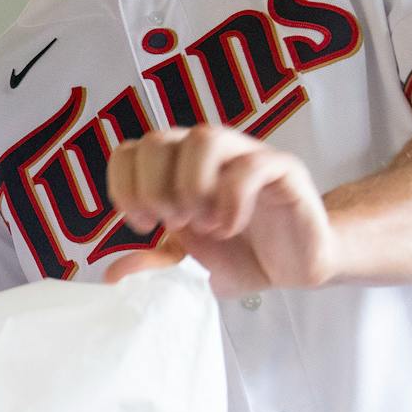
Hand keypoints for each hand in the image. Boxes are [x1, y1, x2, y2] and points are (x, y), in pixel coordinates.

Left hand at [104, 127, 336, 296]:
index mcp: (179, 167)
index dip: (126, 186)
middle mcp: (209, 153)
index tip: (144, 226)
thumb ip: (154, 258)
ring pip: (205, 138)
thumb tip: (111, 274)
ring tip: (203, 224)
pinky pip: (251, 166)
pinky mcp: (282, 169)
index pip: (133, 150)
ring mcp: (246, 155)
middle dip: (154, 189)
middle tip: (174, 224)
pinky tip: (231, 228)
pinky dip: (231, 202)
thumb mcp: (191, 260)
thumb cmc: (245, 252)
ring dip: (192, 186)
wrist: (299, 265)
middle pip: (159, 139)